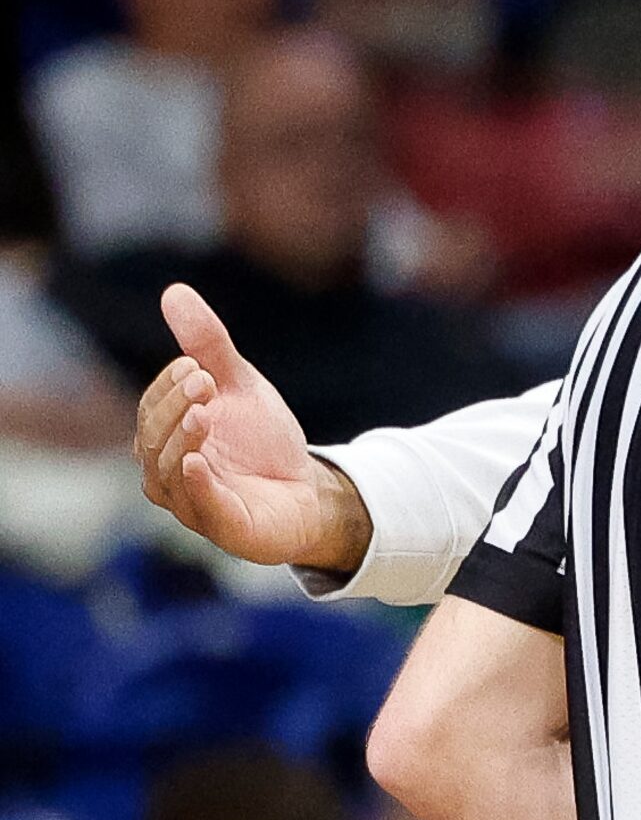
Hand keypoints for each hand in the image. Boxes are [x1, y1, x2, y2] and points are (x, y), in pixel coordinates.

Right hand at [135, 284, 371, 573]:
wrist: (309, 489)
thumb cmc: (262, 440)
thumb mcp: (239, 385)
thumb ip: (208, 345)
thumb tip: (174, 291)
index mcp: (164, 439)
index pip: (152, 409)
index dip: (169, 388)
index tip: (196, 365)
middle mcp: (166, 474)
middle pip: (153, 440)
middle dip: (175, 408)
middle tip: (204, 380)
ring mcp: (192, 504)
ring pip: (168, 474)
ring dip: (181, 441)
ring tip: (202, 414)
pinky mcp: (225, 528)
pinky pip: (201, 508)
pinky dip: (195, 485)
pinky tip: (196, 461)